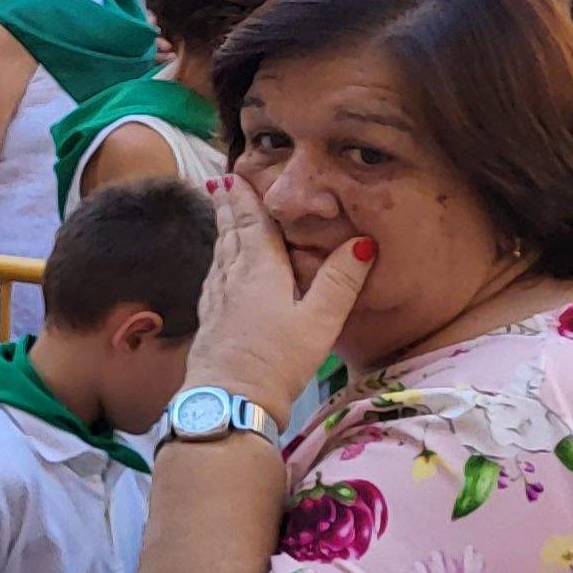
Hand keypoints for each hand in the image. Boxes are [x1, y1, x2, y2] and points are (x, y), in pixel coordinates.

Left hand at [191, 173, 370, 402]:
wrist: (230, 398)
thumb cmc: (278, 360)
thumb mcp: (320, 320)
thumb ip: (340, 281)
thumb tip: (362, 242)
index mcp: (259, 270)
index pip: (253, 224)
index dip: (245, 198)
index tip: (235, 173)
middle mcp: (232, 278)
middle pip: (231, 234)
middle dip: (229, 206)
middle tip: (222, 182)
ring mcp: (217, 300)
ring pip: (220, 254)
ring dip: (222, 230)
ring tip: (222, 214)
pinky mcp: (210, 321)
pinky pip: (214, 277)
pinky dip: (217, 260)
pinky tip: (218, 268)